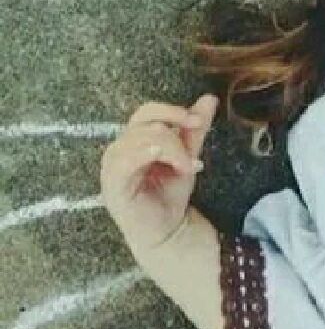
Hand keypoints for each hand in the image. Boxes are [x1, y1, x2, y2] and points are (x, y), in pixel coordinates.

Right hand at [100, 94, 217, 260]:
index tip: (198, 120)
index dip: (172, 110)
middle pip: (144, 122)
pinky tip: (166, 159)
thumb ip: (195, 128)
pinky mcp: (112, 186)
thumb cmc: (171, 192)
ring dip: (170, 147)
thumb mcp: (187, 154)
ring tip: (187, 166)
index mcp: (132, 140)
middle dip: (175, 130)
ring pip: (139, 138)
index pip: (146, 111)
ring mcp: (111, 168)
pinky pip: (125, 161)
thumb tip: (209, 98)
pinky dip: (148, 154)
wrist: (168, 230)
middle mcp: (118, 150)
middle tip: (195, 149)